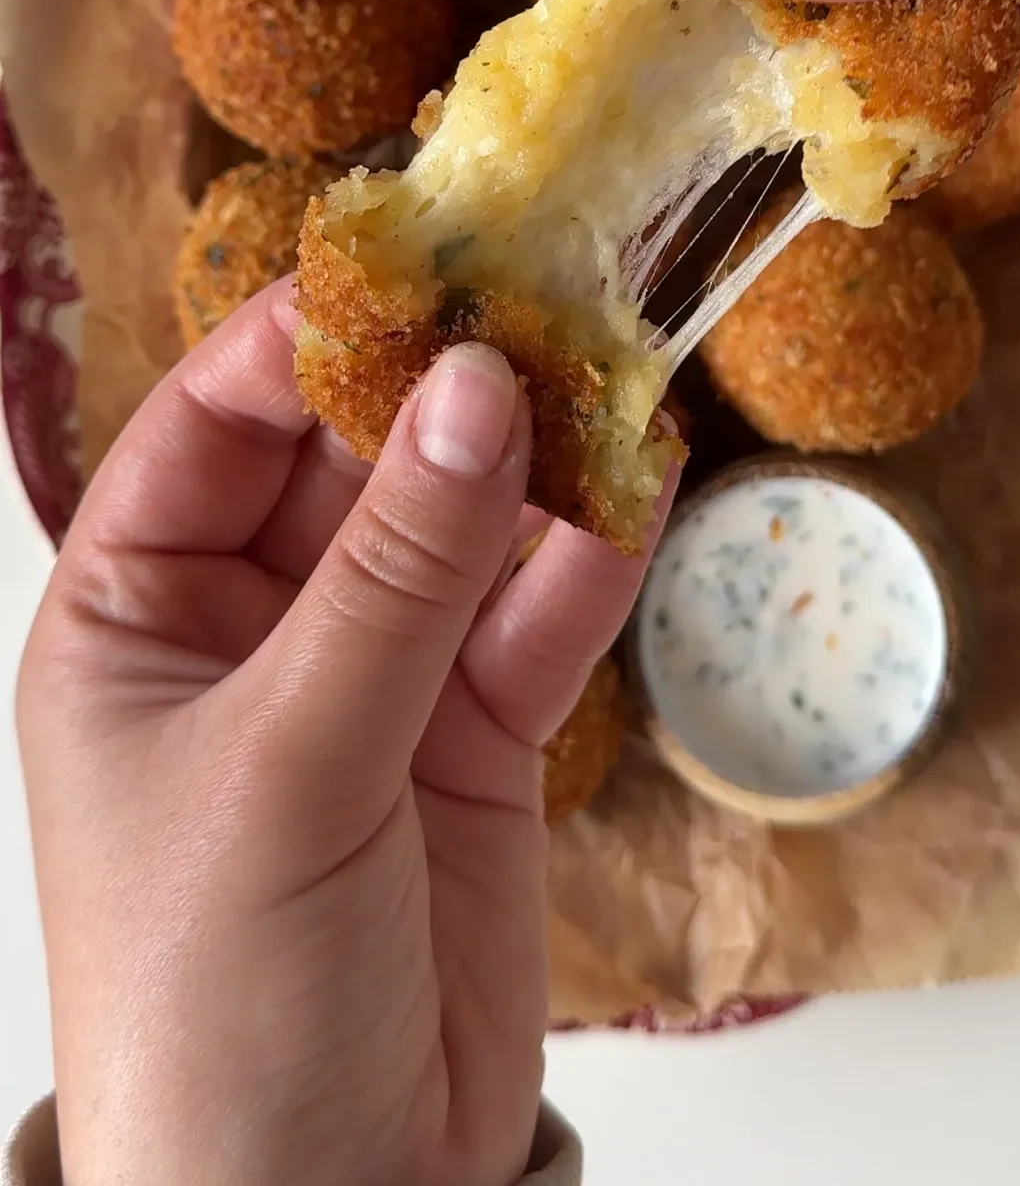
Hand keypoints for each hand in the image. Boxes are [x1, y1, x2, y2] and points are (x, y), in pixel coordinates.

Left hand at [18, 285, 673, 1185]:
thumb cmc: (218, 1002)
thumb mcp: (290, 765)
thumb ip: (397, 576)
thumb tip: (474, 388)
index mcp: (138, 617)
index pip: (214, 425)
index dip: (305, 336)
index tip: (412, 258)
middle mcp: (252, 630)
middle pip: (353, 458)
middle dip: (440, 382)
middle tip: (544, 288)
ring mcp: (371, 683)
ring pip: (458, 528)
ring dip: (532, 455)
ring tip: (615, 359)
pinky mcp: (474, 744)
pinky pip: (535, 619)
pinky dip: (588, 557)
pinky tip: (641, 483)